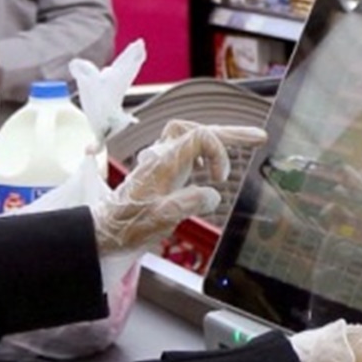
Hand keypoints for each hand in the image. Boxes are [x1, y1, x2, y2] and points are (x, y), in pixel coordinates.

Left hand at [91, 120, 267, 257]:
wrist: (104, 232)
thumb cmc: (127, 226)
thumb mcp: (160, 219)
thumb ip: (188, 203)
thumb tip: (213, 195)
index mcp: (164, 163)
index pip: (199, 136)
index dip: (219, 152)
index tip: (221, 180)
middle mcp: (162, 157)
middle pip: (198, 130)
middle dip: (229, 133)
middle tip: (258, 137)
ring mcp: (159, 163)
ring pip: (190, 135)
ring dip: (215, 139)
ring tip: (241, 144)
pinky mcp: (159, 172)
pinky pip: (183, 149)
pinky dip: (202, 151)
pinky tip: (209, 165)